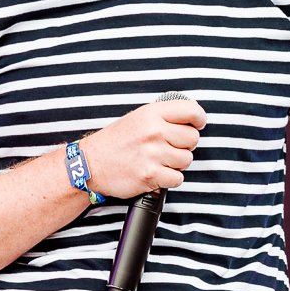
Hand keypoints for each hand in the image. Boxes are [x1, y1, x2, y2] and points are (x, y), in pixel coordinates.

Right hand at [78, 98, 205, 197]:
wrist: (90, 164)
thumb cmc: (115, 142)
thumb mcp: (137, 118)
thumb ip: (163, 117)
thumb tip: (192, 119)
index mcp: (151, 113)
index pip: (191, 111)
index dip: (199, 119)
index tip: (197, 124)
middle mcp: (154, 131)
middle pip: (192, 138)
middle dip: (184, 145)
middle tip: (168, 147)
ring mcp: (152, 154)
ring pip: (187, 160)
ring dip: (176, 163)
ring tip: (158, 161)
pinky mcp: (150, 175)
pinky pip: (178, 178)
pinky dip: (169, 179)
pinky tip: (156, 173)